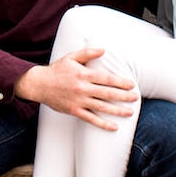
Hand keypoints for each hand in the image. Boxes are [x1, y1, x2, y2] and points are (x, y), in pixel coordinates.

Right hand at [14, 48, 137, 130]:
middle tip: (136, 98)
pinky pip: (91, 119)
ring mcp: (79, 101)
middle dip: (123, 96)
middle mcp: (83, 88)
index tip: (131, 85)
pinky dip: (103, 124)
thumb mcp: (71, 57)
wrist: (39, 84)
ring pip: (102, 107)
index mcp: (84, 74)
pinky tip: (114, 127)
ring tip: (130, 112)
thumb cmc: (57, 70)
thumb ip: (88, 53)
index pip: (106, 78)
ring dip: (117, 110)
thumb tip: (104, 49)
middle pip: (107, 93)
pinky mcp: (74, 111)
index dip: (120, 82)